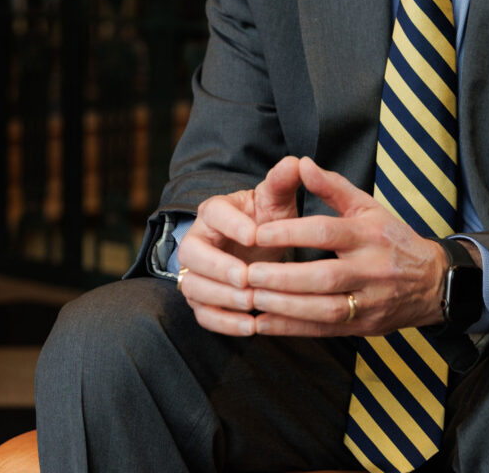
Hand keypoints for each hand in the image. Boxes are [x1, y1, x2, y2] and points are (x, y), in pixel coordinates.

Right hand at [176, 155, 300, 335]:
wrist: (259, 244)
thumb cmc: (267, 218)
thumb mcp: (277, 200)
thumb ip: (283, 182)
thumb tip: (297, 161)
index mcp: (215, 211)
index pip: (213, 213)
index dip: (231, 225)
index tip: (255, 235)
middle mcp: (197, 240)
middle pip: (192, 253)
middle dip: (218, 267)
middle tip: (247, 278)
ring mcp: (195, 272)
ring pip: (193, 286)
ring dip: (220, 297)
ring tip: (251, 303)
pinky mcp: (202, 298)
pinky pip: (202, 314)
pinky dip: (223, 323)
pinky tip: (250, 326)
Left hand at [246, 156, 449, 337]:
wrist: (432, 281)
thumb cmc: (391, 238)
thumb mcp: (367, 206)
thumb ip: (332, 186)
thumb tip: (301, 163)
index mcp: (369, 234)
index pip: (327, 232)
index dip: (291, 232)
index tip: (258, 232)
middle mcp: (371, 268)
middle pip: (324, 276)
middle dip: (283, 277)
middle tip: (247, 273)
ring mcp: (369, 301)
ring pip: (324, 308)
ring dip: (284, 306)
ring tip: (251, 297)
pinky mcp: (364, 326)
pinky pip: (324, 329)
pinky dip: (292, 328)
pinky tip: (263, 323)